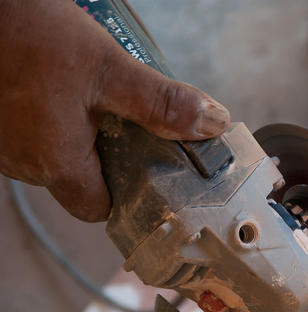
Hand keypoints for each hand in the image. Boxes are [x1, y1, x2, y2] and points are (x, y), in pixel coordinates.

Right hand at [0, 0, 229, 221]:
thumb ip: (160, 104)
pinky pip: (31, 131)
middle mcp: (22, 163)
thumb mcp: (108, 69)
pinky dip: (53, 114)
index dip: (126, 193)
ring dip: (81, 130)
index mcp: (55, 163)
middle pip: (79, 180)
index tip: (148, 167)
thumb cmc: (25, 32)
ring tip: (96, 94)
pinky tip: (62, 83)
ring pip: (54, 153)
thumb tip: (211, 124)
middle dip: (109, 153)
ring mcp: (2, 144)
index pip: (100, 208)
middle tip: (130, 118)